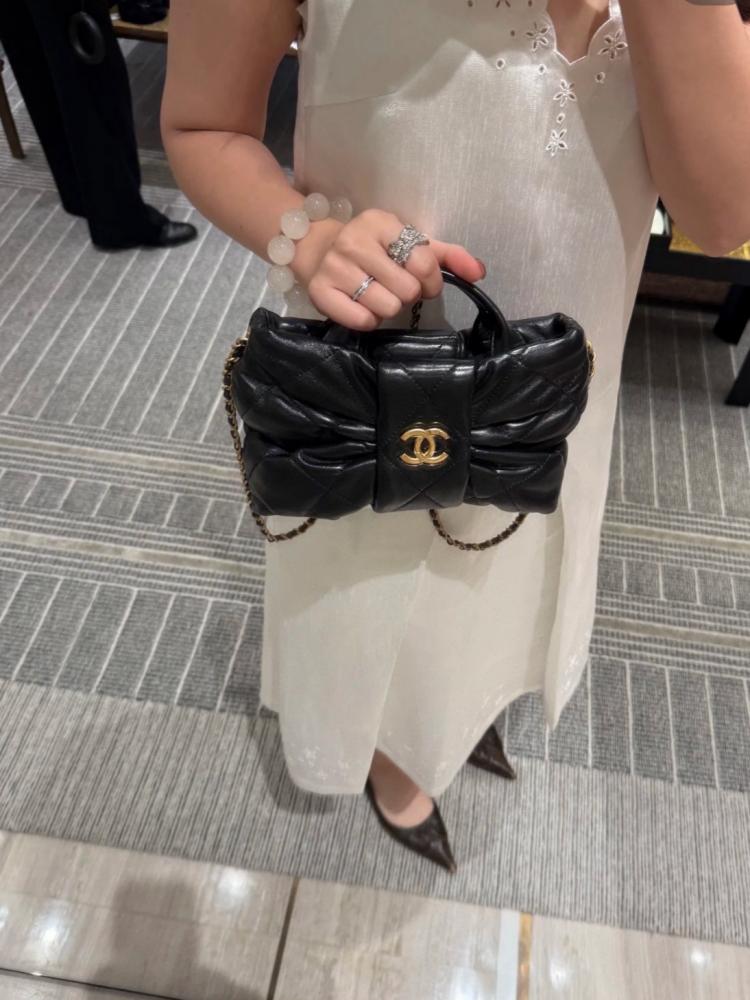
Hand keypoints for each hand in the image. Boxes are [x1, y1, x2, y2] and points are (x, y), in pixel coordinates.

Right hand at [291, 208, 485, 330]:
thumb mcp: (410, 243)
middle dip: (408, 294)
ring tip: (378, 295)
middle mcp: (353, 242)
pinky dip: (369, 320)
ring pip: (387, 308)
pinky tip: (362, 305)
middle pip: (407, 290)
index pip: (423, 263)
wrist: (319, 250)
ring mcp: (333, 268)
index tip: (423, 281)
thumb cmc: (375, 249)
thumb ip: (449, 257)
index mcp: (380, 223)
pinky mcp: (319, 292)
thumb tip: (479, 272)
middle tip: (395, 287)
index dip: (431, 281)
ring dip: (388, 308)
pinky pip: (362, 321)